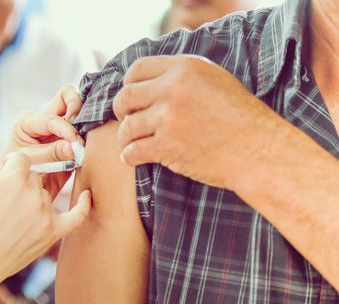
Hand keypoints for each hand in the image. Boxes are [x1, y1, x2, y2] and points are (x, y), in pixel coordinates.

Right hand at [0, 152, 91, 284]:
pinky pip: (76, 216)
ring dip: (34, 200)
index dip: (13, 165)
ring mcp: (44, 214)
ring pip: (46, 195)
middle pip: (35, 177)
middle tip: (5, 202)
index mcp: (11, 180)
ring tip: (12, 219)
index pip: (22, 159)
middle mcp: (32, 194)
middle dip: (21, 184)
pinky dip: (83, 205)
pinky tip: (87, 195)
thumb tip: (2, 161)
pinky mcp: (52, 233)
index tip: (7, 172)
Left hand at [3, 85, 82, 198]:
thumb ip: (51, 154)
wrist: (24, 188)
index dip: (64, 128)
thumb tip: (74, 147)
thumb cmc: (20, 173)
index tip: (73, 142)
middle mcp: (45, 119)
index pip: (51, 118)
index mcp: (28, 121)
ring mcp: (60, 127)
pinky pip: (86, 128)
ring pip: (78, 107)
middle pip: (66, 96)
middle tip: (82, 126)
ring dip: (86, 119)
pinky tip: (91, 144)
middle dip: (77, 106)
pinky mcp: (73, 138)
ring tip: (86, 137)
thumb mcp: (30, 163)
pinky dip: (91, 131)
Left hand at [114, 55, 285, 189]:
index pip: (136, 69)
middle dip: (121, 111)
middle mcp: (172, 89)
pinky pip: (132, 151)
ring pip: (127, 126)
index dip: (128, 84)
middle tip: (128, 121)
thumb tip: (149, 80)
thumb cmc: (239, 116)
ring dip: (125, 138)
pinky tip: (132, 158)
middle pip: (125, 97)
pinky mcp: (167, 146)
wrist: (258, 150)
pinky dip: (128, 156)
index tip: (132, 98)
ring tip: (130, 143)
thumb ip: (181, 75)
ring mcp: (168, 118)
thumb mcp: (213, 79)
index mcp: (184, 67)